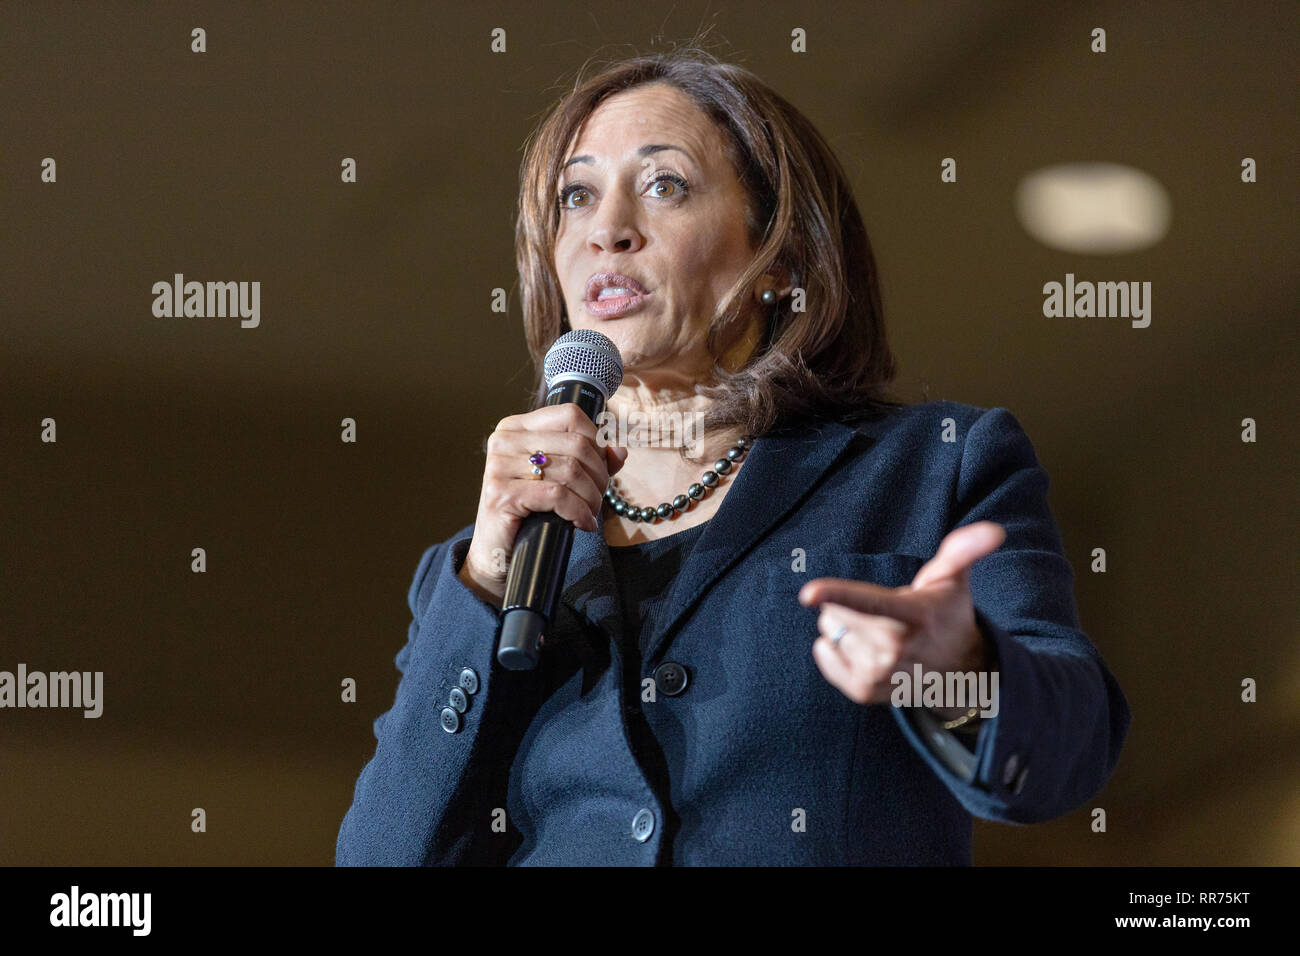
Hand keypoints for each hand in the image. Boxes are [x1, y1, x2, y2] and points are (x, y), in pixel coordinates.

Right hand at [458, 404, 627, 606]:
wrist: (497, 553)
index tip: (601, 469)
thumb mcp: (561, 481)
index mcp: (516, 427)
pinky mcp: (500, 494)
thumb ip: (590, 462)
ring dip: (591, 497)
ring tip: (589, 513)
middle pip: (576, 444)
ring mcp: (499, 466)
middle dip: (599, 475)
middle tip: (598, 499)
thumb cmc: (529, 514)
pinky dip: (578, 511)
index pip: (570, 415)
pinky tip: (582, 524)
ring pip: (570, 470)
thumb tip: (619, 451)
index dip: (596, 441)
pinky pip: (557, 495)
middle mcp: (504, 440)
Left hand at [798, 521, 1004, 718]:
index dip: (837, 594)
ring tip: (880, 632)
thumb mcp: (954, 580)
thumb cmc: (948, 615)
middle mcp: (895, 648)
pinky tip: (863, 649)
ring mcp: (879, 673)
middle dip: (846, 604)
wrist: (958, 673)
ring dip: (845, 627)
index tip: (808, 592)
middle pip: (835, 613)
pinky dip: (834, 647)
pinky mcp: (863, 691)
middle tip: (883, 612)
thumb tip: (994, 530)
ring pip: (829, 632)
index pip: (871, 602)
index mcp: (914, 615)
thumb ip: (964, 551)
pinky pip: (823, 654)